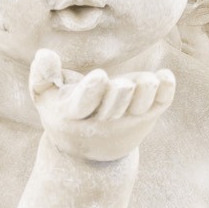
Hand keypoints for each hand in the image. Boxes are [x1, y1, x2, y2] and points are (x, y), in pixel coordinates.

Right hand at [29, 49, 175, 162]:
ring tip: (148, 79)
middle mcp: (103, 119)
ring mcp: (128, 119)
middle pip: (114, 107)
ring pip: (140, 106)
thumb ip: (42, 76)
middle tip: (123, 85)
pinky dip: (166, 89)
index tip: (100, 76)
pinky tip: (166, 75)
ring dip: (145, 92)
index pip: (83, 105)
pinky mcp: (146, 115)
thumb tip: (44, 54)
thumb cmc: (64, 112)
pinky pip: (161, 103)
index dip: (92, 92)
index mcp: (75, 114)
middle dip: (119, 95)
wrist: (90, 153)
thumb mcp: (45, 97)